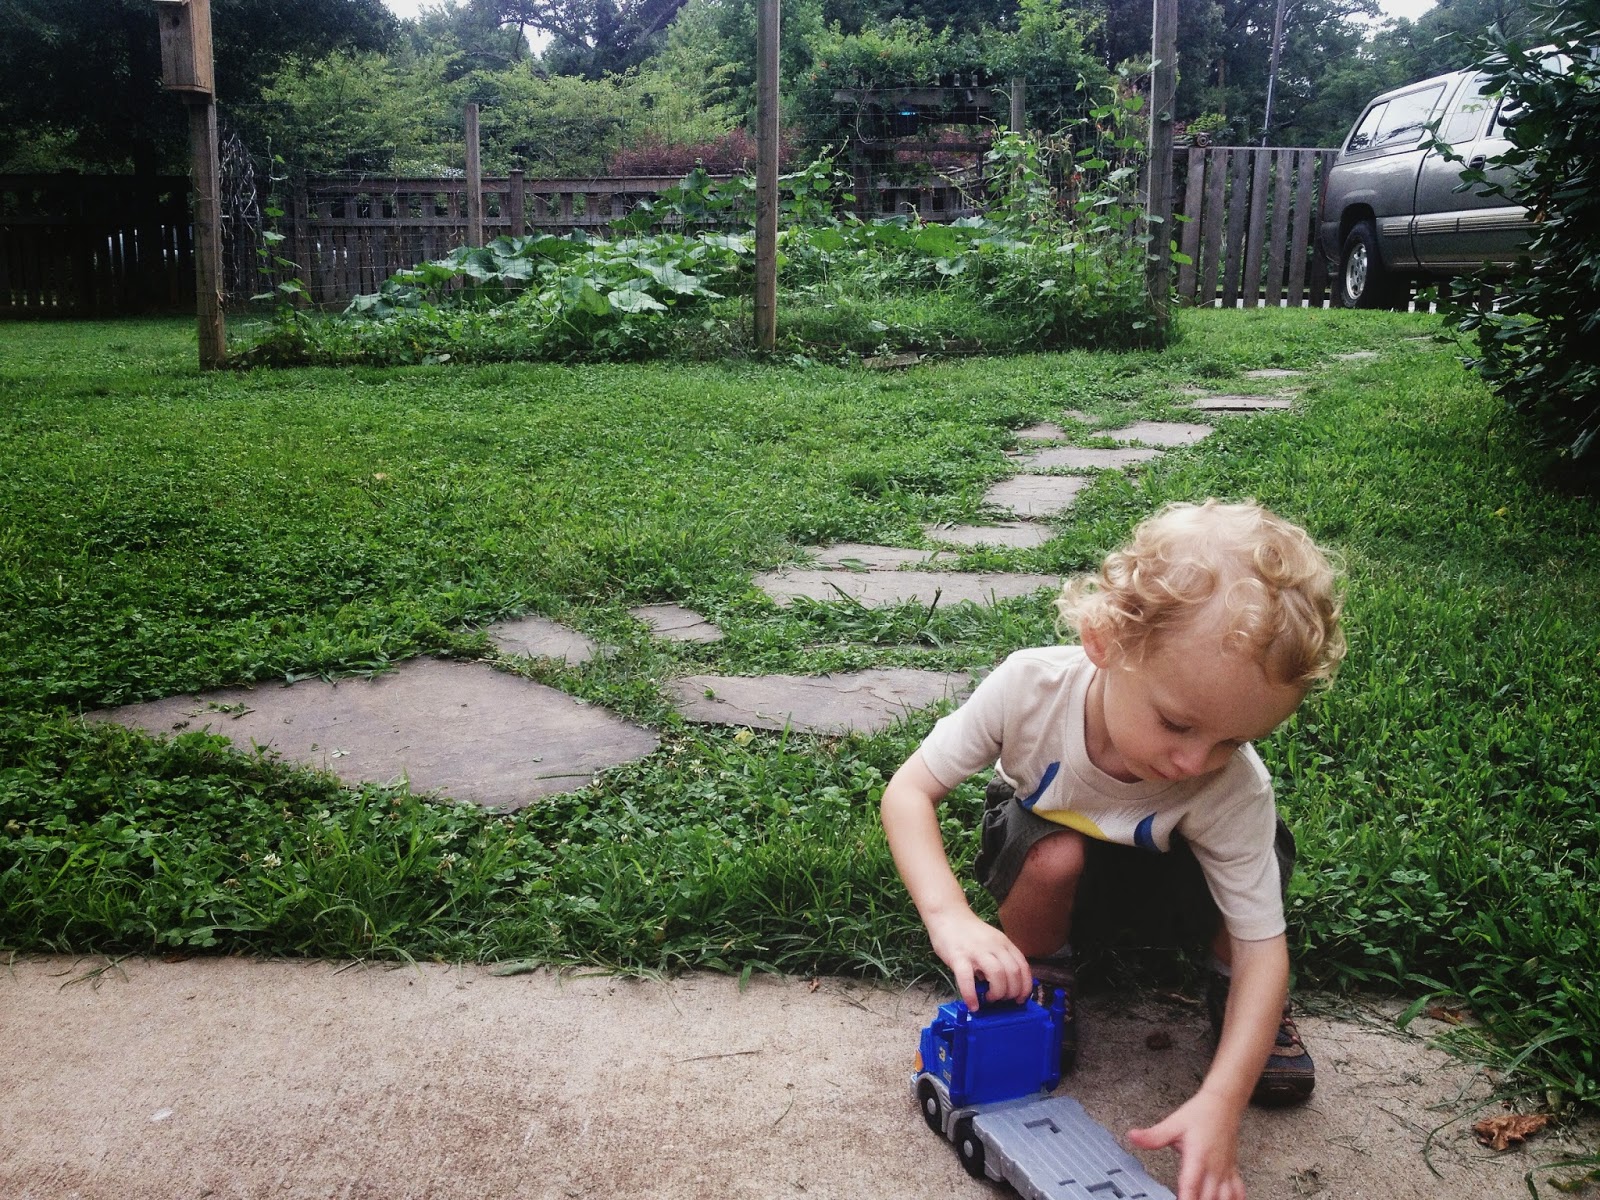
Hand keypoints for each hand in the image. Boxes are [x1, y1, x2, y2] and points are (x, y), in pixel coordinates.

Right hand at [926, 909, 1031, 1009]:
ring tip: (989, 999)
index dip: (1025, 987)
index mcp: (1004, 943)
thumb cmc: (969, 932)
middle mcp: (994, 946)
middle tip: (1002, 999)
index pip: (1023, 967)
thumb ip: (999, 959)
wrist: (947, 915)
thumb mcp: (991, 941)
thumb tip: (1002, 985)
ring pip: (997, 975)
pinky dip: (971, 996)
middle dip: (1011, 992)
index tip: (1020, 999)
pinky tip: (972, 1005)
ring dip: (997, 993)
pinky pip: (967, 980)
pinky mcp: (958, 957)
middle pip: (1013, 973)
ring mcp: (976, 951)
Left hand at [1128, 1088, 1245, 1199]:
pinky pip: (1238, 1192)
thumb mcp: (1173, 1123)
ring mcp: (1225, 1171)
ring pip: (1225, 1197)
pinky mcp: (1232, 1170)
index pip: (1190, 1185)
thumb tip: (1133, 1137)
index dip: (1185, 1199)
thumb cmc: (1200, 1113)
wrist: (1223, 1104)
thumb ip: (1153, 1136)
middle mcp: (1214, 1167)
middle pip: (1207, 1197)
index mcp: (1198, 1157)